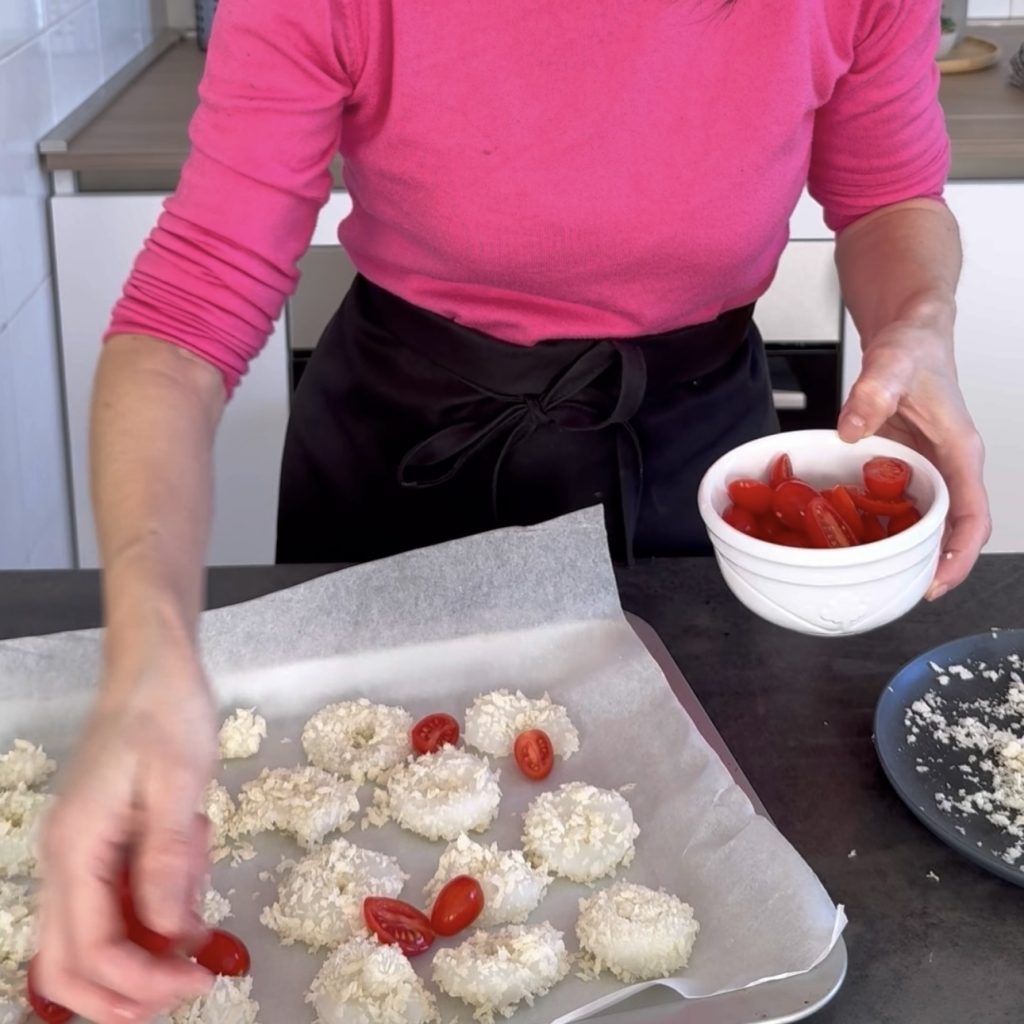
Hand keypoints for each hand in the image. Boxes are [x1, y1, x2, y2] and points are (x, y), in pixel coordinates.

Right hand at [36, 643, 215, 1021]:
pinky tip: (194, 855)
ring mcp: (80, 853)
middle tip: (191, 982)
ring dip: (147, 943)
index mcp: (75, 848)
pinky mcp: (102, 843)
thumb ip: (168, 859)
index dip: (141, 984)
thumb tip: (168, 935)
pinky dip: (156, 903)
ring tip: (198, 880)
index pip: (91, 952)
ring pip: (94, 937)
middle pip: (73, 963)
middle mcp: (65, 860)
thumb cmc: (165, 712)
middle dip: (129, 990)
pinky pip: (118, 899)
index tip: (198, 984)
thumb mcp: (179, 781)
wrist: (154, 667)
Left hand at [838, 316, 989, 599]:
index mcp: (960, 452)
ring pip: (923, 521)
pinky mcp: (904, 466)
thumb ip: (874, 392)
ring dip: (903, 550)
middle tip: (894, 592)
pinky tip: (849, 537)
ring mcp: (927, 468)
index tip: (936, 584)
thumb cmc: (915, 347)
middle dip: (929, 565)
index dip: (959, 556)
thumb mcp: (893, 363)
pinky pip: (896, 503)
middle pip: (950, 530)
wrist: (909, 333)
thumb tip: (852, 428)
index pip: (972, 516)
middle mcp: (948, 466)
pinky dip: (879, 524)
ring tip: (870, 577)